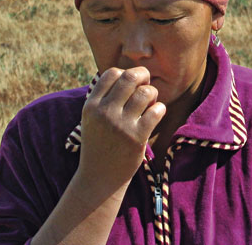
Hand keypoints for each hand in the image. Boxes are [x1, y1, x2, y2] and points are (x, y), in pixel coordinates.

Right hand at [77, 67, 165, 193]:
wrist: (99, 178)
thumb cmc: (100, 143)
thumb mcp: (92, 119)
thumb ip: (104, 98)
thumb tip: (127, 73)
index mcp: (91, 106)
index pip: (112, 73)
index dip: (126, 74)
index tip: (130, 85)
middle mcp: (104, 113)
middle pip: (130, 78)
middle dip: (143, 76)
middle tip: (146, 86)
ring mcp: (121, 125)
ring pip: (146, 92)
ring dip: (153, 94)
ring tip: (150, 104)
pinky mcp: (137, 137)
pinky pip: (157, 110)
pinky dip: (160, 109)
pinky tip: (155, 115)